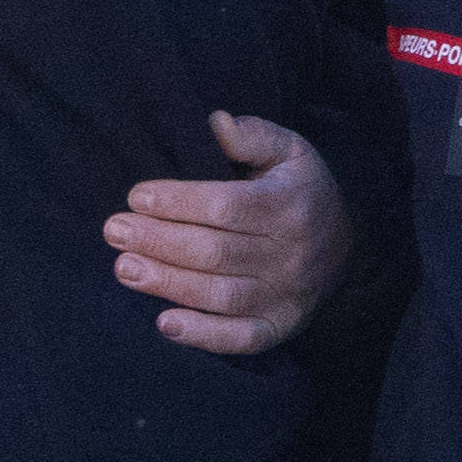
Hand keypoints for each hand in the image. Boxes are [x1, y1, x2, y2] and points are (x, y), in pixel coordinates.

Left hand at [113, 107, 346, 355]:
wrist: (345, 245)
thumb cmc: (299, 191)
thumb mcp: (289, 151)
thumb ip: (253, 135)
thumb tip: (215, 123)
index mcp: (290, 205)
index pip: (227, 206)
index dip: (178, 202)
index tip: (137, 196)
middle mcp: (290, 253)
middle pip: (215, 252)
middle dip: (159, 241)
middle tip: (115, 230)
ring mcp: (285, 294)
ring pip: (220, 295)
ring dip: (167, 283)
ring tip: (124, 268)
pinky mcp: (280, 326)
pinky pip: (241, 338)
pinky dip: (203, 335)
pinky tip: (164, 323)